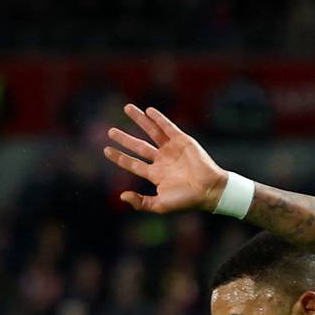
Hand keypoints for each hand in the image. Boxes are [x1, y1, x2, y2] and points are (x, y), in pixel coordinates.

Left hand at [103, 104, 224, 214]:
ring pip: (151, 132)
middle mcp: (162, 160)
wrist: (208, 190)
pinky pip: (168, 127)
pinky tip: (148, 111)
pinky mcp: (182, 141)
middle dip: (124, 139)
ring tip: (127, 108)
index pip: (133, 164)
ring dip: (139, 120)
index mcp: (156, 175)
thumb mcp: (160, 205)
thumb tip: (121, 196)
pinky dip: (158, 118)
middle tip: (110, 131)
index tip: (106, 150)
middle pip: (138, 146)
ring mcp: (172, 149)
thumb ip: (141, 203)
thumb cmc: (186, 201)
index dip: (120, 157)